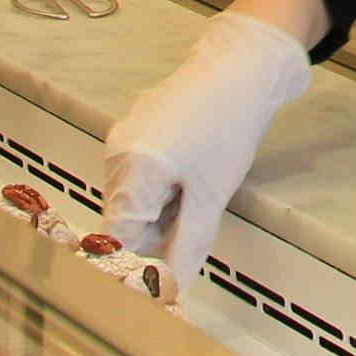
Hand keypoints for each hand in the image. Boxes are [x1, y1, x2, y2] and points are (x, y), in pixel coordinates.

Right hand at [99, 0, 315, 286]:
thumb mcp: (211, 197)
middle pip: (123, 219)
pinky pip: (139, 174)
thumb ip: (186, 246)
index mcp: (131, 171)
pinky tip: (190, 171)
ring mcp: (123, 138)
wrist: (241, 69)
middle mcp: (116, 154)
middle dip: (154, 233)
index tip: (164, 271)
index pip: (114, 239)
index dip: (138, 261)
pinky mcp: (135, 129)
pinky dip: (162, 186)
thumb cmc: (228, 126)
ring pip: (133, 198)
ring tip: (196, 189)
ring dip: (160, 210)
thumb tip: (171, 285)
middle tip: (193, 219)